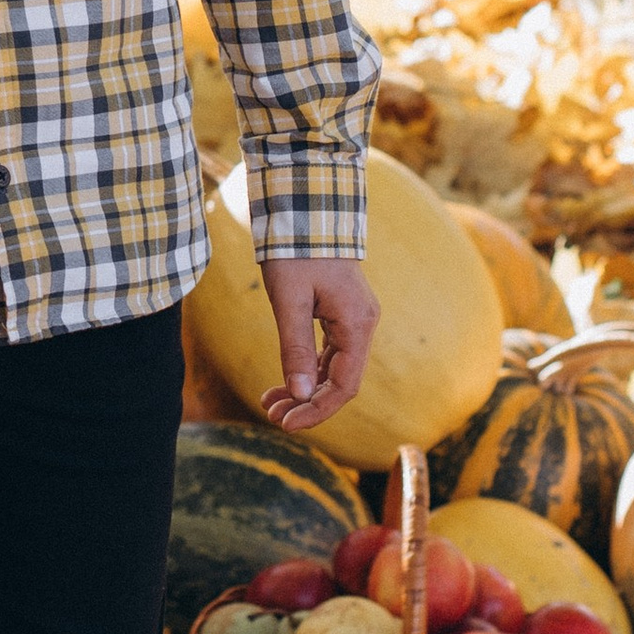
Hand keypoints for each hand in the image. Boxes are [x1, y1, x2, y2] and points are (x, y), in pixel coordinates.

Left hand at [258, 258, 377, 434]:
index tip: (286, 423)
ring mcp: (353, 319)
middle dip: (307, 403)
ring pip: (333, 369)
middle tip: (271, 415)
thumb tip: (300, 395)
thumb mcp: (289, 300)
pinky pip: (328, 353)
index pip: (344, 386)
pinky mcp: (340, 313)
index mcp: (357, 324)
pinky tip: (284, 382)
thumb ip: (296, 349)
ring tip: (270, 403)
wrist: (305, 211)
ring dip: (304, 390)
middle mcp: (362, 325)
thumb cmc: (295, 251)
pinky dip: (307, 370)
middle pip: (340, 382)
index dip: (317, 411)